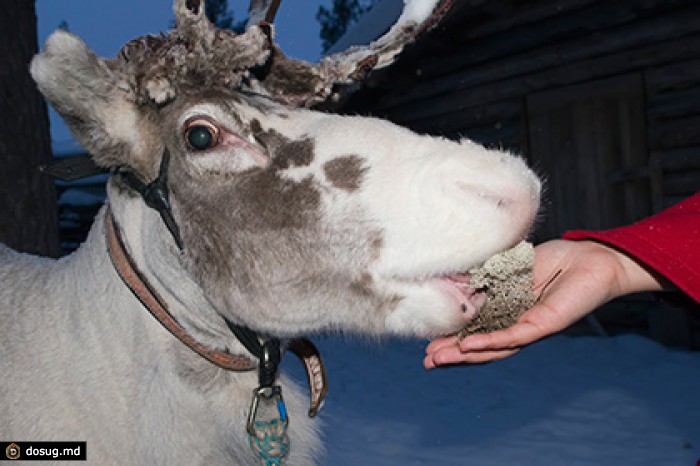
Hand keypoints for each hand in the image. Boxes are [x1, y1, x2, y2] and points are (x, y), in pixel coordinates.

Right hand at [424, 239, 665, 367]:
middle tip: (427, 361)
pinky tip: (468, 346)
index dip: (452, 339)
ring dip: (465, 355)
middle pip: (481, 346)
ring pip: (494, 348)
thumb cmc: (551, 260)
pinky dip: (489, 342)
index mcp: (506, 313)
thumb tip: (450, 283)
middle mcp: (516, 325)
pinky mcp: (543, 325)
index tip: (427, 345)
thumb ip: (482, 278)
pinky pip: (513, 337)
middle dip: (453, 354)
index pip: (475, 330)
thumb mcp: (506, 268)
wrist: (588, 257)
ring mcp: (529, 328)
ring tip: (439, 359)